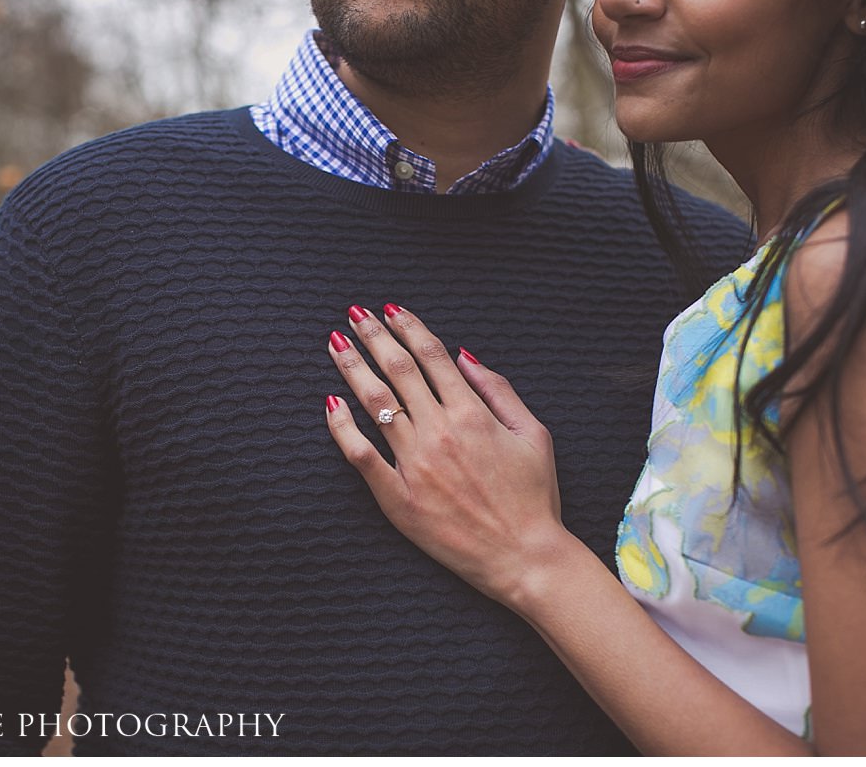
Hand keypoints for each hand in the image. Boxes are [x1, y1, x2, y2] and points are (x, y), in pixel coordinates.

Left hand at [324, 303, 576, 607]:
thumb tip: (465, 356)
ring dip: (352, 368)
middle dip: (373, 336)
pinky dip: (342, 427)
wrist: (523, 556)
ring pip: (375, 404)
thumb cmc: (534, 497)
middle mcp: (439, 432)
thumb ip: (499, 390)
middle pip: (397, 370)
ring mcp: (414, 464)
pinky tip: (330, 404)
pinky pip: (360, 455)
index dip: (408, 326)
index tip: (390, 309)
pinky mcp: (397, 497)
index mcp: (472, 413)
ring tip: (336, 344)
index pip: (431, 356)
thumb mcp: (533, 433)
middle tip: (353, 314)